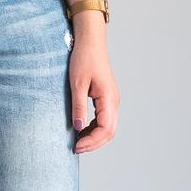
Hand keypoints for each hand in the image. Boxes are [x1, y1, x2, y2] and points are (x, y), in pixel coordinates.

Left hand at [68, 16, 119, 152]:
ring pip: (108, 128)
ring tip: (78, 142)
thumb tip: (78, 128)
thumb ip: (78, 107)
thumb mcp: (77, 84)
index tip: (76, 146)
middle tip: (76, 148)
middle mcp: (114, 101)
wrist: (90, 42)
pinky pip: (104, 120)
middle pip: (109, 132)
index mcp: (109, 98)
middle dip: (94, 143)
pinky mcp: (107, 99)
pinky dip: (94, 129)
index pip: (105, 129)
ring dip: (95, 138)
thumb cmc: (83, 59)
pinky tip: (82, 131)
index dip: (91, 141)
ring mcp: (112, 101)